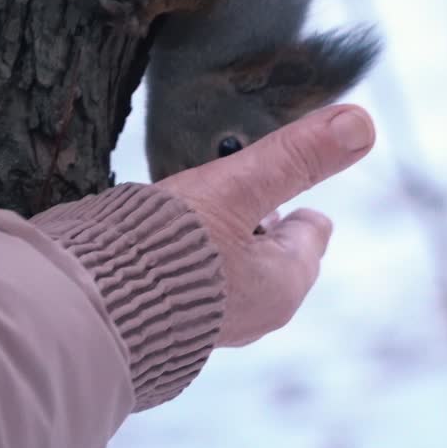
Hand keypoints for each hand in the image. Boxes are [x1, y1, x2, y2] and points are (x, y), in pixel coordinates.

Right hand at [157, 105, 375, 346]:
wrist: (85, 308)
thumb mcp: (237, 188)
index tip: (255, 171)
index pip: (311, 228)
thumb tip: (361, 124)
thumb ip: (295, 156)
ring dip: (212, 231)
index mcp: (285, 286)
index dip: (288, 193)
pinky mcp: (169, 323)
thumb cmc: (165, 251)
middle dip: (248, 212)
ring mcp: (211, 323)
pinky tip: (151, 238)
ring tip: (179, 207)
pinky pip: (190, 277)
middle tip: (214, 185)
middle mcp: (256, 314)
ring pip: (229, 259)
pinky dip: (180, 253)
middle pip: (271, 244)